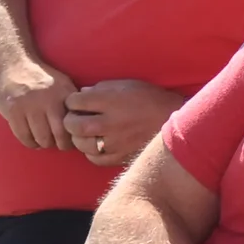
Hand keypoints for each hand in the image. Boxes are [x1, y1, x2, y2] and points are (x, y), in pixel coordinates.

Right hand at [0, 55, 78, 149]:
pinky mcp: (13, 111)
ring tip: (45, 141)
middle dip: (60, 145)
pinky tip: (32, 139)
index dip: (74, 136)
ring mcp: (29, 105)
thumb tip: (86, 122)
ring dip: (44, 144)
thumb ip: (72, 101)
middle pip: (58, 135)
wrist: (12, 63)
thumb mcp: (61, 83)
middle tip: (59, 145)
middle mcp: (47, 99)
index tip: (72, 140)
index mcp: (63, 92)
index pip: (74, 123)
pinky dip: (30, 142)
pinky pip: (24, 136)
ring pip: (41, 138)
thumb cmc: (40, 78)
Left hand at [62, 78, 181, 167]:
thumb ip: (103, 88)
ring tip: (84, 132)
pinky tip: (96, 145)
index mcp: (110, 100)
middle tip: (75, 118)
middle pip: (73, 125)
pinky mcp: (120, 157)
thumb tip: (82, 94)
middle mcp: (109, 122)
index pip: (74, 102)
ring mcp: (114, 142)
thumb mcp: (128, 85)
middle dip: (69, 120)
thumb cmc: (150, 98)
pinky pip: (95, 158)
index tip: (76, 102)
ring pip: (81, 143)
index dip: (72, 101)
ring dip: (78, 137)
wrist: (173, 120)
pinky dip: (90, 152)